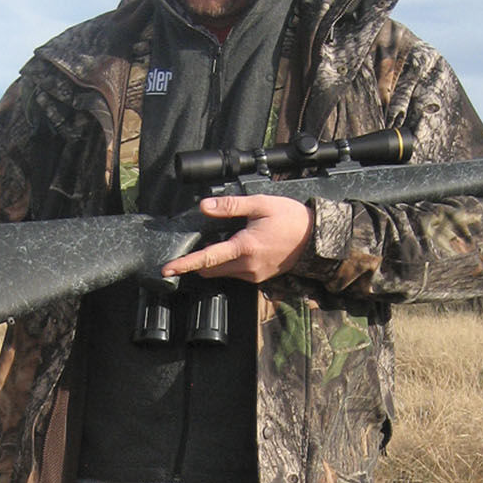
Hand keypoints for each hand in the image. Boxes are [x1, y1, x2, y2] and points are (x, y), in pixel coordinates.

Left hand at [161, 192, 313, 284]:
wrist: (315, 238)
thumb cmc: (290, 219)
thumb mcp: (260, 204)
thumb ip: (231, 206)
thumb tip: (205, 206)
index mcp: (245, 247)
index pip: (207, 259)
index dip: (184, 264)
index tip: (167, 269)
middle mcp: (247, 266)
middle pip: (209, 270)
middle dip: (196, 263)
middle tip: (193, 247)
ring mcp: (253, 275)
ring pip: (221, 273)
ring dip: (214, 262)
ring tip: (223, 241)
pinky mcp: (258, 278)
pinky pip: (235, 274)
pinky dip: (228, 263)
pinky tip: (238, 247)